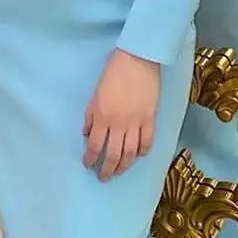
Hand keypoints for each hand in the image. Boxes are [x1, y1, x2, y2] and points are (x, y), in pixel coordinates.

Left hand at [83, 49, 159, 181]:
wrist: (138, 60)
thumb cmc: (113, 72)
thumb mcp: (95, 93)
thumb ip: (91, 115)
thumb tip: (87, 133)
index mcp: (102, 116)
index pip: (95, 145)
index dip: (90, 158)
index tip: (87, 164)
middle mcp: (119, 124)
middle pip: (112, 154)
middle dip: (106, 169)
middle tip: (103, 177)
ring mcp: (136, 123)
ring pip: (130, 153)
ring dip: (123, 166)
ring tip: (118, 172)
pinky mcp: (150, 119)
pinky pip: (147, 142)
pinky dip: (142, 152)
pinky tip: (138, 156)